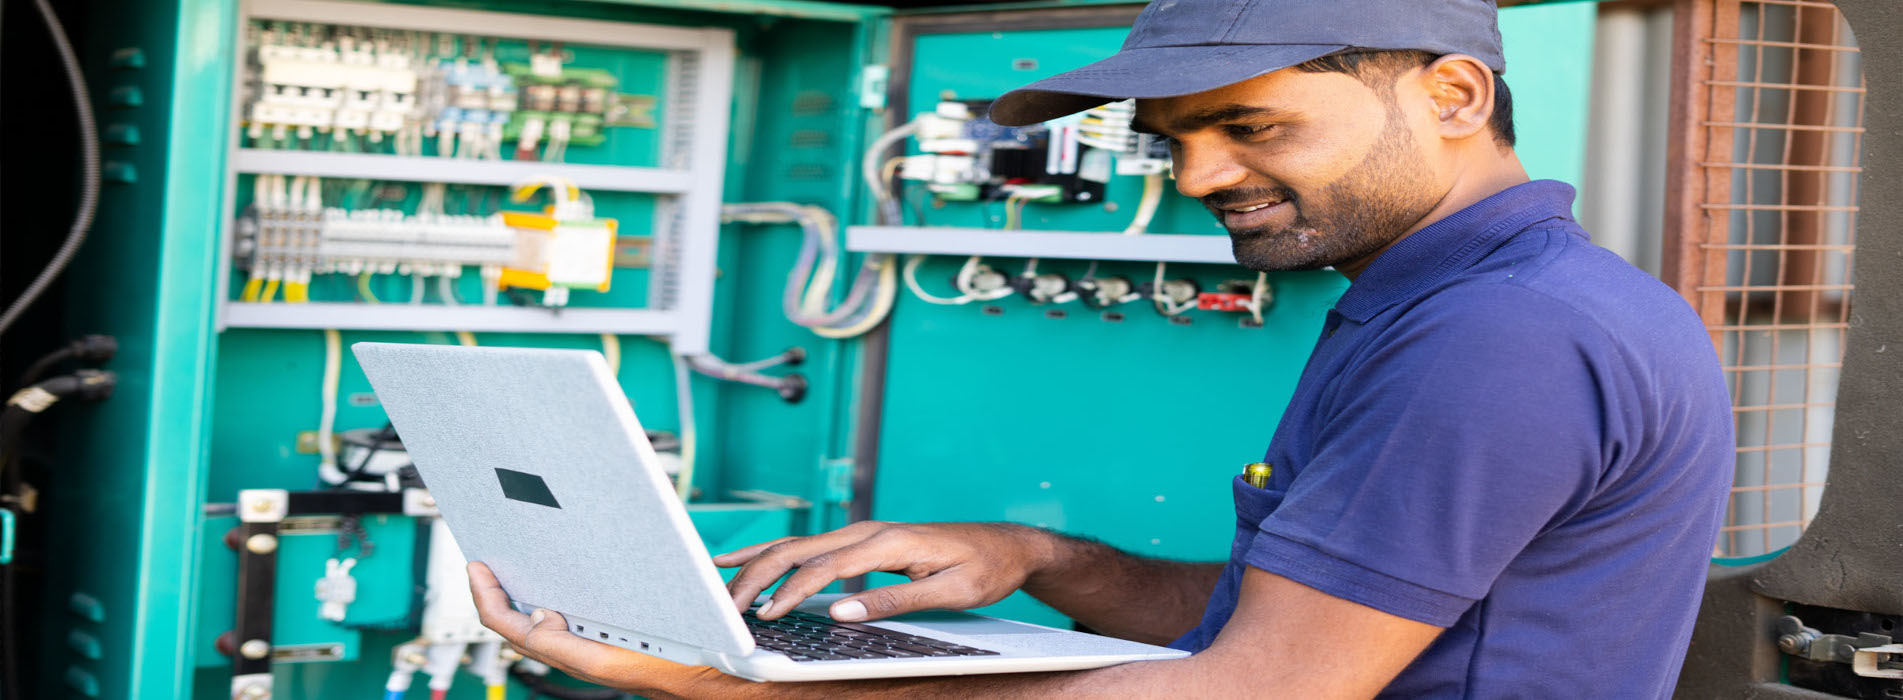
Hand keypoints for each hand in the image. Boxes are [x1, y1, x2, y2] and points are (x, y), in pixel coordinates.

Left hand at [467, 561, 690, 693]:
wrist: (709, 675)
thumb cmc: (671, 668)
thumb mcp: (609, 656)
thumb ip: (564, 642)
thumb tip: (536, 616)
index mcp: (570, 655)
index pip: (510, 626)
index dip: (487, 597)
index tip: (476, 568)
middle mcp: (574, 652)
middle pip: (516, 626)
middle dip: (494, 594)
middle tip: (482, 566)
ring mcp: (586, 647)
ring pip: (536, 624)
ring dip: (517, 598)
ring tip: (507, 573)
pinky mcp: (603, 640)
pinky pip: (560, 622)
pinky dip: (545, 602)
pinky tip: (552, 587)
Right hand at [713, 521, 1054, 622]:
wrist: (1007, 546)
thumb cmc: (984, 569)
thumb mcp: (950, 592)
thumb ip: (895, 601)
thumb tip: (844, 612)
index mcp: (888, 541)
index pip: (825, 566)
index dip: (790, 591)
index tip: (764, 614)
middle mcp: (870, 531)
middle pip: (800, 549)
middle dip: (758, 576)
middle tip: (727, 605)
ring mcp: (865, 533)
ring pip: (798, 543)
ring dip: (758, 563)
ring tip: (720, 581)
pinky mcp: (864, 541)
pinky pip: (810, 545)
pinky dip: (775, 553)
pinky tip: (748, 561)